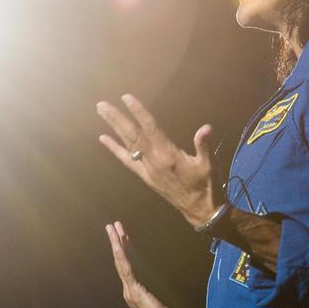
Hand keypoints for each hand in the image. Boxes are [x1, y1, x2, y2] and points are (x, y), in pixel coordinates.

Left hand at [96, 94, 216, 227]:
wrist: (198, 210)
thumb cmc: (205, 185)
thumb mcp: (207, 164)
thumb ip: (203, 145)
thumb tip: (206, 127)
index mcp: (168, 154)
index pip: (150, 128)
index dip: (138, 112)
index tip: (126, 98)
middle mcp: (153, 160)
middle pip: (132, 134)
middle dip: (116, 118)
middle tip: (101, 105)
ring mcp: (146, 168)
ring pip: (127, 144)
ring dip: (113, 127)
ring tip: (102, 112)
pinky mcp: (144, 176)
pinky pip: (126, 160)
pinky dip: (114, 148)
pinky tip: (103, 138)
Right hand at [105, 221, 205, 307]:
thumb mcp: (161, 301)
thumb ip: (156, 291)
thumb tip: (159, 282)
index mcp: (133, 292)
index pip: (127, 266)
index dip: (125, 249)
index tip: (122, 235)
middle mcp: (128, 290)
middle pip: (120, 261)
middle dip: (116, 242)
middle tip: (112, 225)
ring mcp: (129, 291)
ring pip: (121, 262)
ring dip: (116, 243)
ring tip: (112, 228)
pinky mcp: (134, 291)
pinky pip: (126, 269)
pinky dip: (121, 255)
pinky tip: (118, 244)